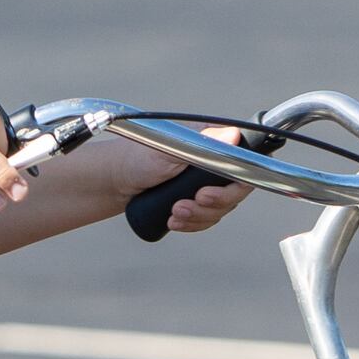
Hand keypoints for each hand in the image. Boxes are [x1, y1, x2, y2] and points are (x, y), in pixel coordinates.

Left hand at [100, 127, 254, 232]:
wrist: (115, 180)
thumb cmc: (136, 157)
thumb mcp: (171, 146)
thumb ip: (204, 142)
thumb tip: (233, 134)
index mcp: (214, 143)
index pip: (244, 166)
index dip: (232, 187)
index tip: (206, 194)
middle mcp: (214, 163)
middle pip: (234, 193)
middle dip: (209, 206)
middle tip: (185, 205)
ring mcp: (204, 183)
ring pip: (219, 210)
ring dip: (198, 217)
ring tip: (174, 213)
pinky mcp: (194, 201)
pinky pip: (206, 219)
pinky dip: (192, 224)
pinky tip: (175, 221)